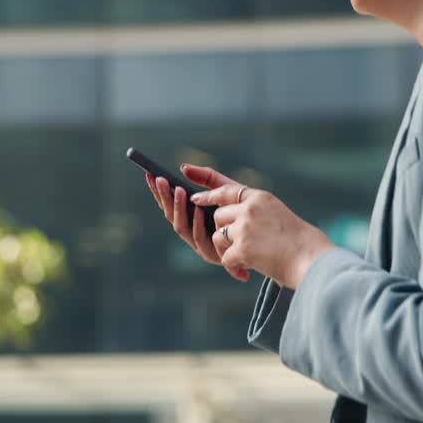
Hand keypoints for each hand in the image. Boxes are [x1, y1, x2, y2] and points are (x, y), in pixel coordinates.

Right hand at [144, 166, 249, 281]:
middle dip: (164, 197)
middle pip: (171, 215)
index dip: (158, 191)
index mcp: (192, 218)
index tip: (150, 173)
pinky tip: (197, 208)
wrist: (272, 236)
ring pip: (181, 228)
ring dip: (178, 208)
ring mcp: (202, 245)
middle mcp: (193, 233)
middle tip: (161, 179)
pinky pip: (200, 239)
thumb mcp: (227, 189)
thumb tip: (183, 167)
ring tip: (178, 190)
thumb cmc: (246, 211)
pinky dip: (196, 223)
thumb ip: (207, 178)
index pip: (169, 204)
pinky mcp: (214, 255)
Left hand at [188, 166, 335, 289]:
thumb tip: (234, 222)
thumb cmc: (301, 242)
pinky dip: (233, 267)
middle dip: (223, 232)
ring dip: (226, 250)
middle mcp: (250, 208)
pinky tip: (245, 273)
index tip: (194, 197)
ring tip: (243, 261)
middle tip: (236, 247)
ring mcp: (245, 227)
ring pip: (218, 236)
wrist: (312, 260)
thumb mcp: (279, 215)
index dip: (208, 193)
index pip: (226, 189)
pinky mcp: (242, 248)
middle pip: (218, 216)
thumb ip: (257, 213)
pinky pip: (225, 258)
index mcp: (261, 197)